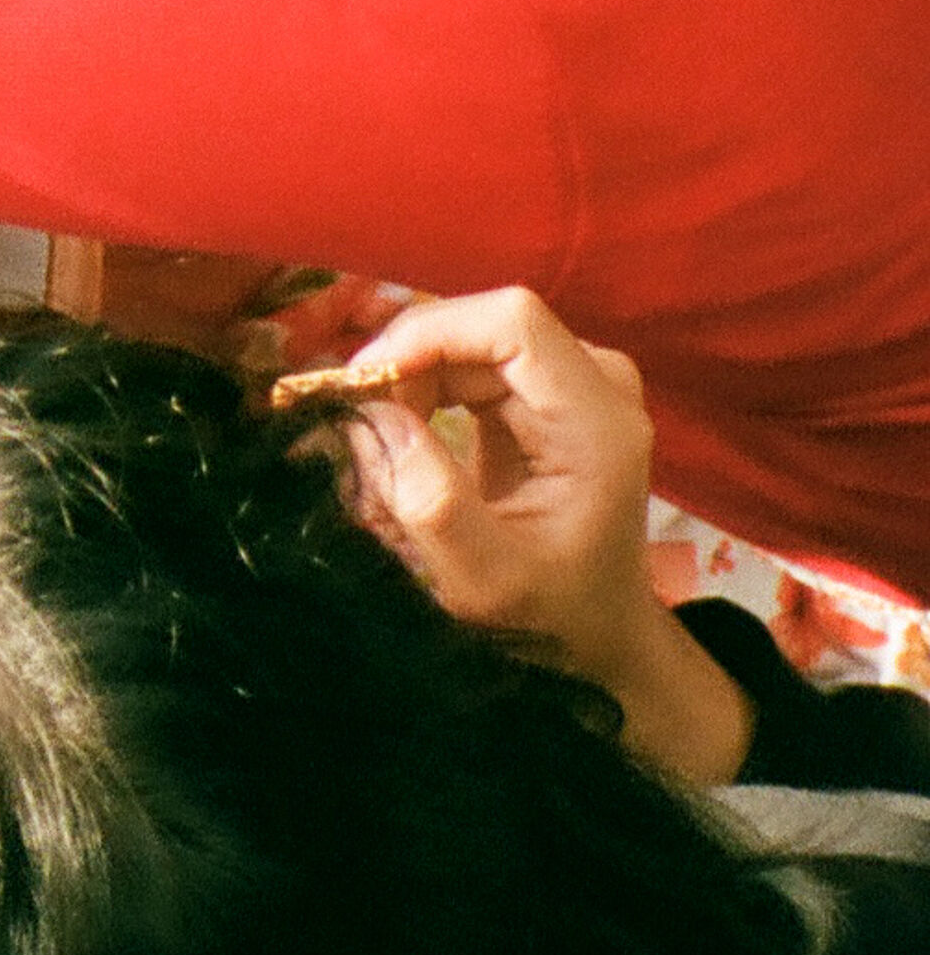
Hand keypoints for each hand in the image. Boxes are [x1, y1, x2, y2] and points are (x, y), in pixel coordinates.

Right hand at [330, 288, 753, 784]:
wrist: (599, 631)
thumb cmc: (551, 616)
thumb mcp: (485, 579)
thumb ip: (430, 502)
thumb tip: (369, 417)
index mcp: (597, 423)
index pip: (512, 323)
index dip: (431, 333)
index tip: (366, 382)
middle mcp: (596, 383)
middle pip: (481, 326)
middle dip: (406, 363)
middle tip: (355, 421)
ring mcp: (574, 381)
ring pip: (465, 339)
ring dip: (408, 380)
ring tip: (380, 445)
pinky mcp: (546, 390)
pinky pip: (467, 360)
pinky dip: (423, 389)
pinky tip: (406, 439)